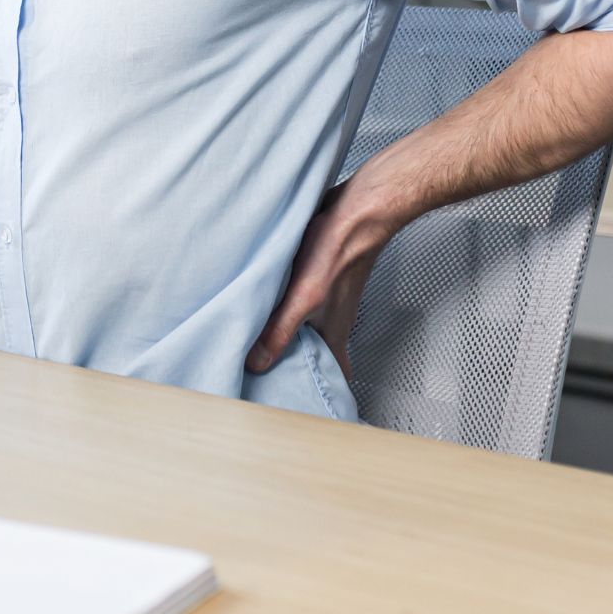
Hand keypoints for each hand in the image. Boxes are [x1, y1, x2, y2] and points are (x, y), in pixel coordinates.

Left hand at [247, 176, 404, 380]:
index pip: (333, 374)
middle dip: (295, 365)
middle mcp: (330, 320)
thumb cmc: (338, 251)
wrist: (356, 210)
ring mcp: (324, 298)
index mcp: (332, 333)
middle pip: (316, 353)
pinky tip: (265, 301)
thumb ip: (280, 331)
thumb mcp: (303, 298)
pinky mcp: (316, 277)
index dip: (321, 391)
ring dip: (286, 336)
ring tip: (258, 344)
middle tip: (267, 377)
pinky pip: (298, 302)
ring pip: (305, 327)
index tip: (299, 402)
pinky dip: (283, 308)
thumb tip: (256, 363)